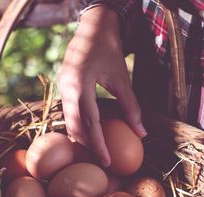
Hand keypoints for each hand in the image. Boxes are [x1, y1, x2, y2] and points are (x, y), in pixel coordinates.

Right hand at [57, 6, 146, 166]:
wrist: (93, 28)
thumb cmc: (110, 51)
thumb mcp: (122, 79)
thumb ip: (131, 107)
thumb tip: (142, 134)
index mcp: (80, 84)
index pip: (89, 122)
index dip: (98, 144)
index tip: (107, 162)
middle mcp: (66, 87)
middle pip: (74, 125)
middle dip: (87, 145)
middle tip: (100, 161)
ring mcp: (61, 86)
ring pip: (69, 120)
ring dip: (81, 136)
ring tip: (95, 151)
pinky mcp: (62, 86)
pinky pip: (68, 111)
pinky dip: (77, 124)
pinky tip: (88, 133)